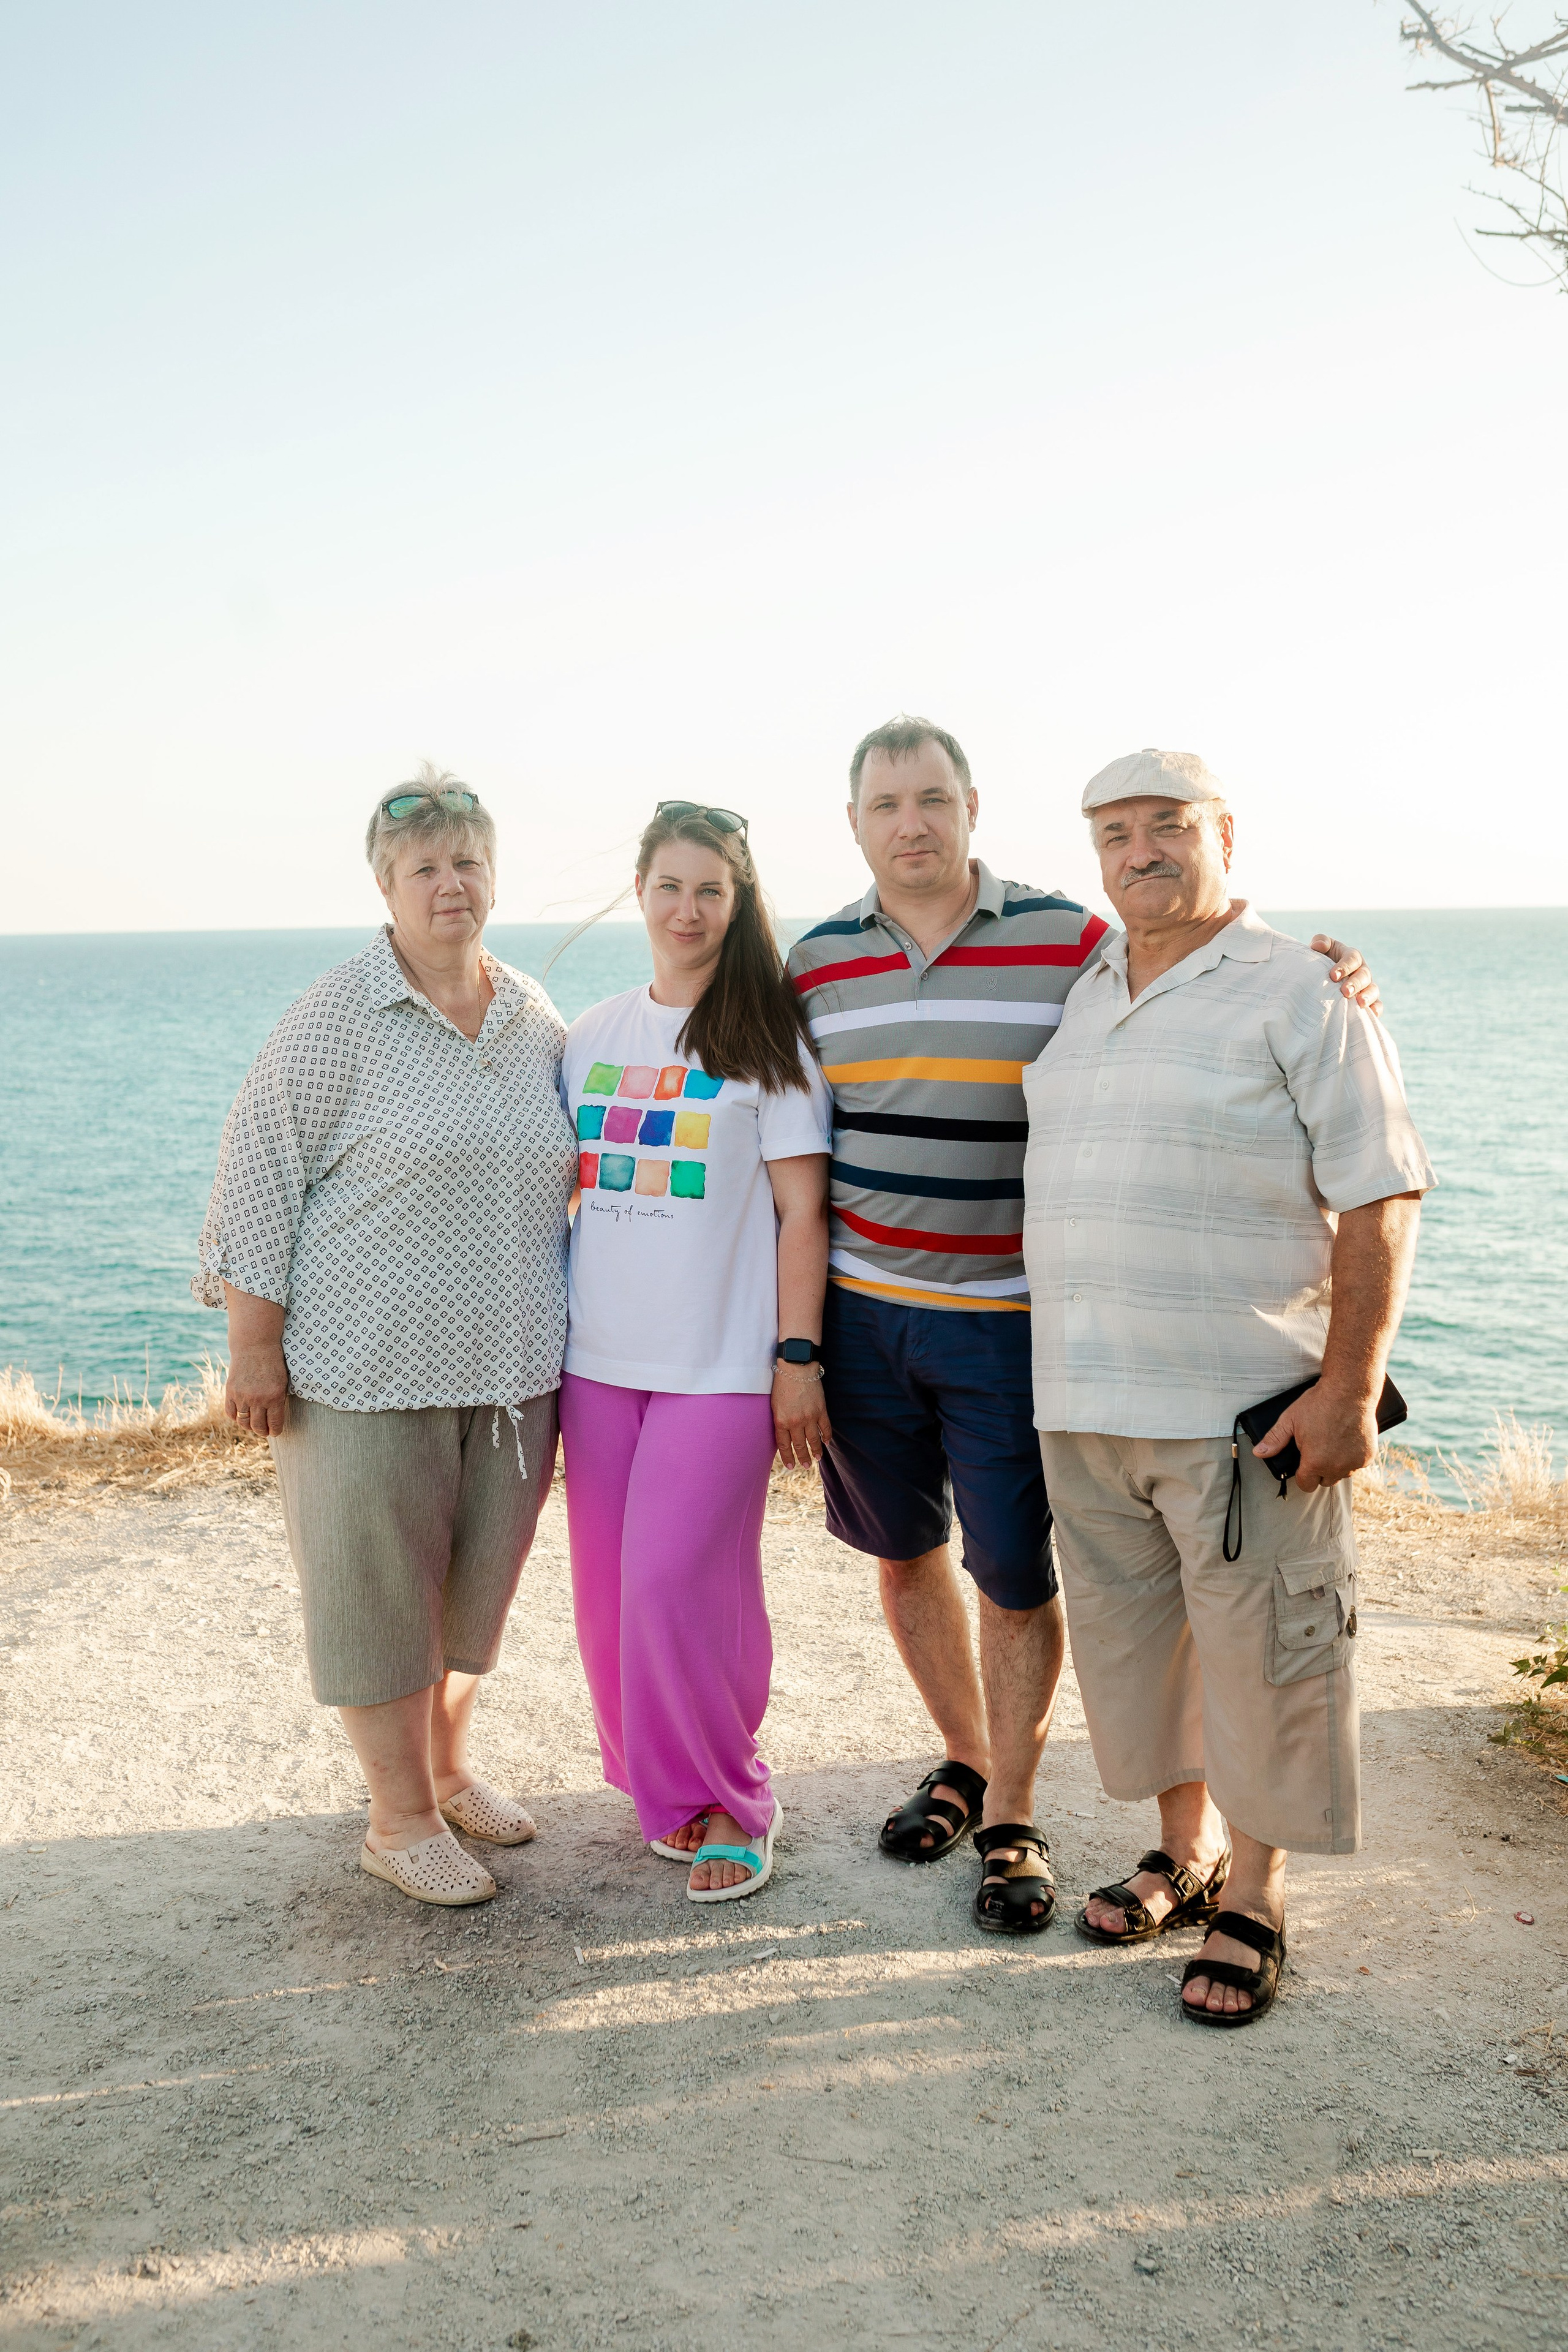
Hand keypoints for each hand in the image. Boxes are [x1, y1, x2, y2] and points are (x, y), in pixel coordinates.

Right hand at [226, 1342, 289, 1436]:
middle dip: (262, 1431)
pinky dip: (235, 1417)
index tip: (275, 1432)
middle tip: (264, 1431)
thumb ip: (278, 1400)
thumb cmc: (273, 1363)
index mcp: (275, 1397)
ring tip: (253, 1425)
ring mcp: (243, 1396)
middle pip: (258, 1426)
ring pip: (244, 1422)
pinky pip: (231, 1413)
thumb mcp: (282, 1382)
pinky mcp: (231, 1391)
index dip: (275, 1431)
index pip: (275, 1424)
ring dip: (249, 1426)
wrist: (255, 1345)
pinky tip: (241, 1416)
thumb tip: (274, 1420)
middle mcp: (258, 1399)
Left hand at [771, 1362, 831, 1468]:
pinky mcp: (821, 1410)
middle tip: (805, 1466)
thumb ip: (779, 1420)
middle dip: (802, 1458)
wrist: (796, 1368)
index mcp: (781, 1421)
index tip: (790, 1466)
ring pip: (814, 1440)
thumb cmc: (781, 1384)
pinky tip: (826, 1443)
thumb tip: (784, 1434)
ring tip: (817, 1458)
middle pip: (799, 1445)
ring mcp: (810, 1417)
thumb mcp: (774, 1405)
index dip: (787, 1457)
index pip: (784, 1445)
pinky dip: (826, 1436)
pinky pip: (825, 1427)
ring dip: (816, 1451)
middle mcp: (795, 1422)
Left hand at [1253, 1382, 1377, 1491]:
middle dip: (1319, 1471)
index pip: (1306, 1485)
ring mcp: (1354, 1462)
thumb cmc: (1319, 1403)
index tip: (1302, 1463)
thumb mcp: (1290, 1420)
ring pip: (1342, 1474)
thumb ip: (1275, 1440)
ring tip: (1331, 1443)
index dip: (1302, 1475)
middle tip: (1317, 1449)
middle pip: (1324, 1482)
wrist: (1349, 1390)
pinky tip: (1346, 1440)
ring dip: (1336, 1465)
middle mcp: (1336, 1467)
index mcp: (1315, 1462)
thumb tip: (1259, 1452)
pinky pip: (1357, 1464)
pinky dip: (1351, 1457)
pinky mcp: (1368, 1456)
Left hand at [1311, 935, 1380, 1018]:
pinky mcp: (1369, 1000)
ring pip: (1372, 990)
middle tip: (1345, 992)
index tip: (1333, 976)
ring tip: (1359, 1003)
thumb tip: (1319, 946)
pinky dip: (1376, 1009)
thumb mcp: (1321, 949)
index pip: (1352, 958)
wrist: (1322, 978)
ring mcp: (1367, 986)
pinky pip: (1377, 1004)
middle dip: (1355, 983)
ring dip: (1367, 996)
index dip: (1345, 966)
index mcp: (1351, 957)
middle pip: (1364, 975)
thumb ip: (1321, 941)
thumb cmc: (1322, 961)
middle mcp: (1362, 971)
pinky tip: (1371, 1013)